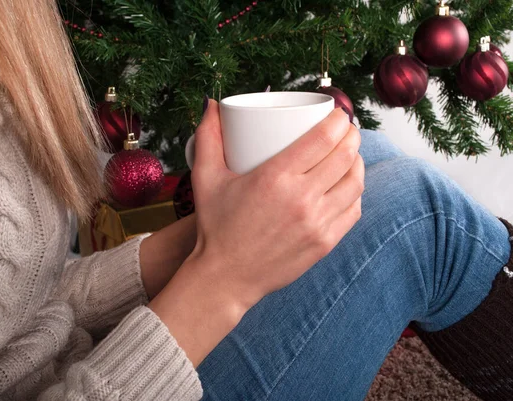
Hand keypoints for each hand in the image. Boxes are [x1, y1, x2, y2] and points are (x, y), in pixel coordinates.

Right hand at [149, 101, 362, 365]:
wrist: (226, 276)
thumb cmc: (216, 226)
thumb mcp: (205, 178)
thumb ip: (208, 137)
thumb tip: (212, 104)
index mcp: (275, 177)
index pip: (323, 138)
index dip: (339, 119)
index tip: (338, 113)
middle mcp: (301, 198)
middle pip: (344, 156)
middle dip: (351, 135)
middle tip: (345, 129)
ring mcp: (317, 223)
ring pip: (354, 182)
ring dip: (357, 161)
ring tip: (349, 154)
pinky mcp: (325, 242)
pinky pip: (353, 210)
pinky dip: (355, 192)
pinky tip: (347, 184)